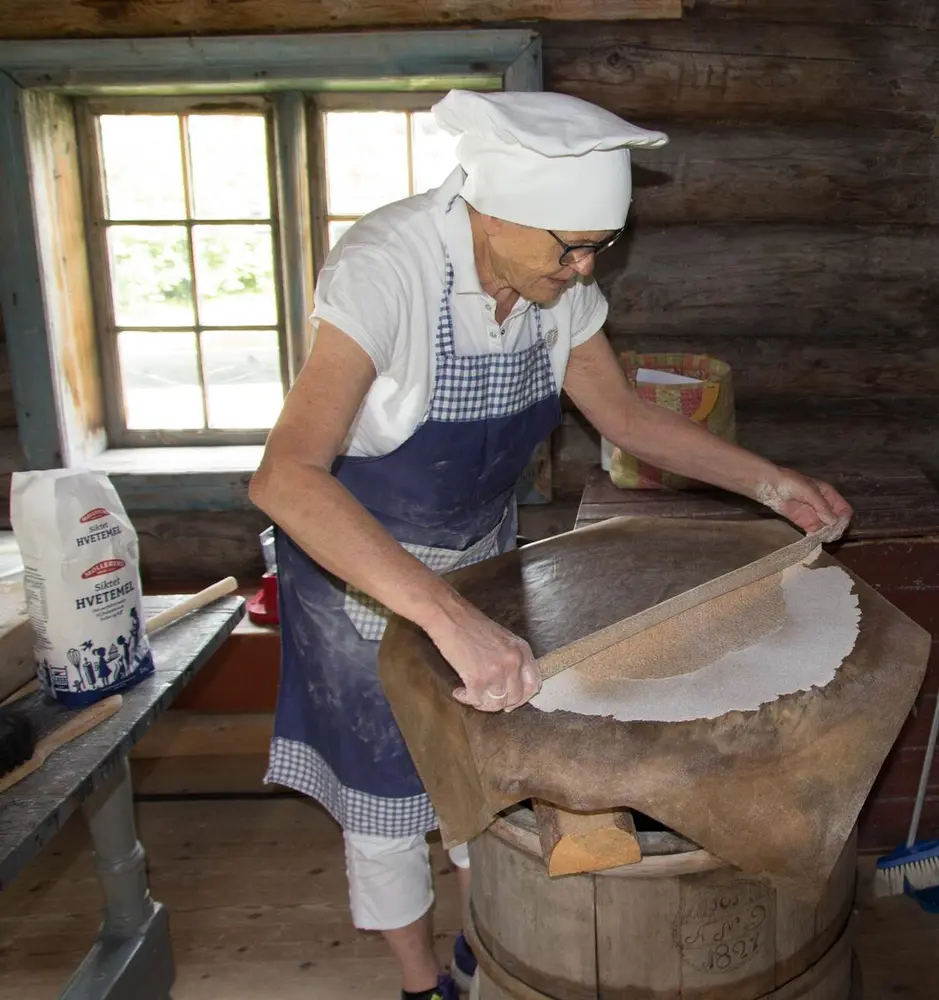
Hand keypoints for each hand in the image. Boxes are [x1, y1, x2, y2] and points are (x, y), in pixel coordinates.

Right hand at [425, 596, 540, 712]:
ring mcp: (497, 672)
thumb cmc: (471, 625)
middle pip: (515, 698)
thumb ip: (512, 660)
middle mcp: (514, 662)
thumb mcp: (503, 639)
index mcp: (522, 650)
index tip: (510, 702)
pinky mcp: (477, 679)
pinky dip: (466, 699)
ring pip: (496, 704)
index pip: (533, 685)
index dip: (522, 698)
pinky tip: (459, 692)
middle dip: (500, 703)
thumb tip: (510, 688)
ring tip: (470, 694)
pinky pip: (476, 700)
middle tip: (485, 699)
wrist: (449, 615)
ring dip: (481, 703)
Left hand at [756, 468, 852, 540]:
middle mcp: (824, 506)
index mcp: (829, 495)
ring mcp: (814, 514)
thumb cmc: (791, 483)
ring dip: (826, 535)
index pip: (844, 510)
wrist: (770, 486)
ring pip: (827, 528)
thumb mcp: (809, 491)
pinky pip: (814, 531)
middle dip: (835, 529)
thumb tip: (833, 521)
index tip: (838, 527)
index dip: (844, 519)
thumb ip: (822, 506)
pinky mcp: (803, 522)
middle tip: (830, 536)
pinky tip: (813, 539)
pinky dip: (816, 536)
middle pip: (837, 521)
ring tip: (822, 538)